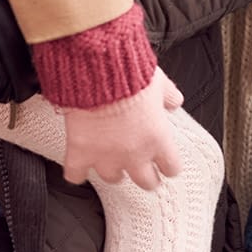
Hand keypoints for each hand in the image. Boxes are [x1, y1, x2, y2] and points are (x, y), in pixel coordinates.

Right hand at [63, 67, 183, 190]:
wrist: (96, 69)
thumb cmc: (127, 73)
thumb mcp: (158, 82)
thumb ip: (168, 95)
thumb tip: (174, 100)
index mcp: (157, 137)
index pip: (171, 167)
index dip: (167, 165)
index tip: (164, 164)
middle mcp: (134, 152)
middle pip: (146, 182)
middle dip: (145, 176)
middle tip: (142, 171)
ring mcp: (106, 156)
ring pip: (113, 178)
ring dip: (113, 169)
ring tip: (111, 161)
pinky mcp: (81, 152)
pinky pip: (77, 175)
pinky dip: (77, 171)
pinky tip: (79, 166)